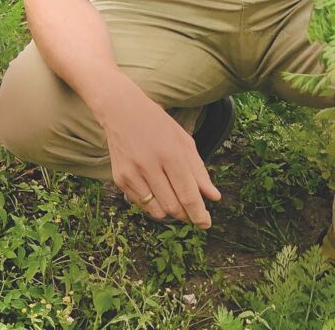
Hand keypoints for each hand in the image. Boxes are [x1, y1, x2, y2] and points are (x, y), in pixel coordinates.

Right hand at [96, 77, 220, 227]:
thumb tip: (213, 197)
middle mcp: (148, 165)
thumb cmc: (157, 123)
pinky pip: (141, 204)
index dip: (199, 214)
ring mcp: (131, 173)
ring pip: (157, 211)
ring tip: (175, 200)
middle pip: (173, 207)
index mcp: (169, 154)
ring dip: (170, 212)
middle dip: (187, 215)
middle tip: (193, 213)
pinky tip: (157, 191)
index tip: (206, 223)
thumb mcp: (184, 141)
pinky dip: (153, 204)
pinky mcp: (120, 179)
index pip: (187, 194)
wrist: (120, 111)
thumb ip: (199, 171)